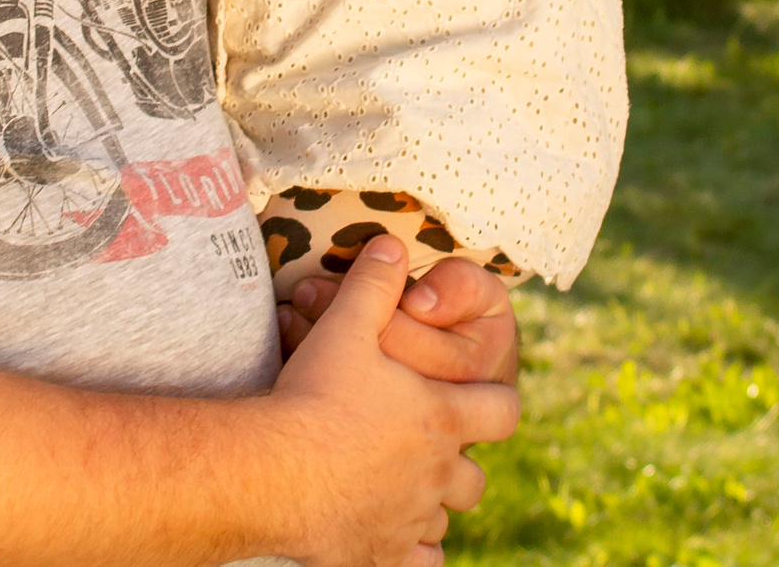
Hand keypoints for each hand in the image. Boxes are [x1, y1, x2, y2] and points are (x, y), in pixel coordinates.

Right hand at [265, 234, 520, 566]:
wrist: (273, 469)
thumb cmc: (314, 395)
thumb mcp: (345, 325)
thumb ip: (374, 283)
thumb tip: (394, 243)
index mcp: (443, 418)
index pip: (504, 411)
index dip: (496, 401)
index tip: (479, 398)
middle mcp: (438, 474)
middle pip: (476, 478)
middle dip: (459, 462)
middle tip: (426, 446)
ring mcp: (411, 518)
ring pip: (444, 519)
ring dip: (430, 503)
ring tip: (399, 484)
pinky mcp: (381, 554)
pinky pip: (419, 562)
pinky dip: (411, 551)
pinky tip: (390, 534)